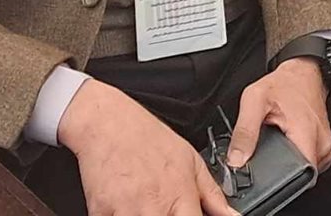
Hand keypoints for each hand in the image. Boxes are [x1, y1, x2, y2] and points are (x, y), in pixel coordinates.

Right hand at [58, 79, 235, 215]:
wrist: (109, 124)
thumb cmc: (149, 140)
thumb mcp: (190, 160)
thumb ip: (212, 193)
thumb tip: (231, 215)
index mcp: (179, 196)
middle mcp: (154, 207)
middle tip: (161, 208)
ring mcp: (126, 212)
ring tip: (143, 204)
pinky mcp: (99, 212)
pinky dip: (117, 215)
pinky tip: (123, 205)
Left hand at [226, 58, 330, 171]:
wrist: (303, 73)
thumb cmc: (283, 83)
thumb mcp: (254, 100)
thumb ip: (244, 131)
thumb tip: (236, 160)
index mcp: (306, 133)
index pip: (297, 176)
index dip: (276, 181)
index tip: (261, 174)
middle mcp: (321, 143)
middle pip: (299, 177)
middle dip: (279, 173)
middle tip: (264, 155)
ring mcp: (325, 146)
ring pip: (305, 172)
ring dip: (289, 166)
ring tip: (276, 148)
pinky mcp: (325, 147)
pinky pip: (310, 163)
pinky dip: (296, 159)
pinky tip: (287, 146)